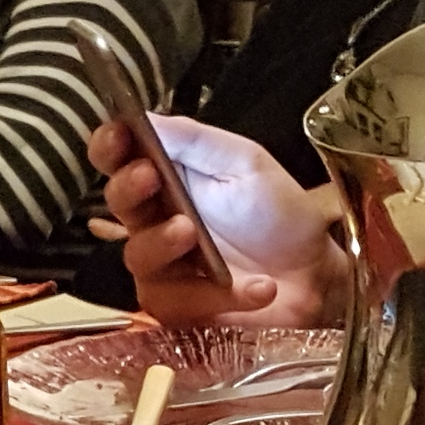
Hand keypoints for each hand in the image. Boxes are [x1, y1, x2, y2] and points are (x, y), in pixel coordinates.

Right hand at [87, 117, 350, 328]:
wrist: (316, 275)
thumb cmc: (280, 217)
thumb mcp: (246, 163)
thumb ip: (196, 140)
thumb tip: (146, 117)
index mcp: (167, 178)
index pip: (118, 159)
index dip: (108, 145)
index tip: (118, 135)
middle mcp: (156, 220)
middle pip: (116, 202)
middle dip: (127, 188)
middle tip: (149, 176)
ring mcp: (163, 267)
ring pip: (137, 255)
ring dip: (162, 242)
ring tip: (191, 233)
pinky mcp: (179, 307)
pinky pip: (175, 301)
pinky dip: (217, 293)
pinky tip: (257, 285)